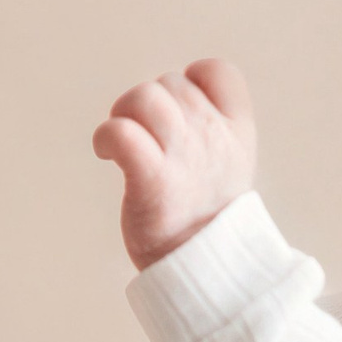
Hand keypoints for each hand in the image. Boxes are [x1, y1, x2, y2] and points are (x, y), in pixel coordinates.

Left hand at [93, 58, 257, 270]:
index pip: (218, 71)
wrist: (208, 270)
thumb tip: (169, 103)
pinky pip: (122, 133)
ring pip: (144, 97)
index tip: (178, 113)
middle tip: (142, 141)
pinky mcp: (153, 180)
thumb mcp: (227, 164)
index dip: (191, 80)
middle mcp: (213, 136)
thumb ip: (207, 129)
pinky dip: (106, 137)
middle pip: (169, 83)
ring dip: (122, 113)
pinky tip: (106, 154)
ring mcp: (184, 156)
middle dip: (147, 105)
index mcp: (236, 130)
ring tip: (120, 145)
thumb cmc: (205, 218)